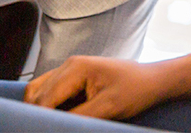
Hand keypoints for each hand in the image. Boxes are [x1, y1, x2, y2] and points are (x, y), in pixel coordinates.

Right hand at [24, 55, 169, 120]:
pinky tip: (60, 118)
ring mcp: (70, 69)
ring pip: (39, 92)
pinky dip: (50, 106)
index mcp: (76, 68)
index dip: (41, 119)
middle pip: (37, 94)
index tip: (42, 131)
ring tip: (52, 125)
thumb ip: (78, 118)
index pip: (45, 98)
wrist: (153, 80)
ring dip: (42, 110)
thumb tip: (55, 127)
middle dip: (39, 114)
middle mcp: (69, 65)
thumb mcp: (108, 108)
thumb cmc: (135, 90)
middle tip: (44, 129)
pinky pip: (51, 92)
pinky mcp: (74, 77)